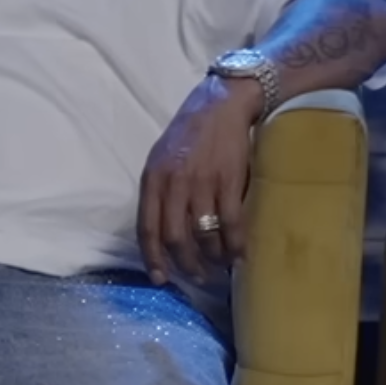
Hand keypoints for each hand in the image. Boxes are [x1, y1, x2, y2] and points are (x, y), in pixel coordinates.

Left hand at [137, 75, 262, 282]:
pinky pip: (230, 223)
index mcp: (152, 179)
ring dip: (212, 258)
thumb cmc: (189, 134)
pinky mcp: (230, 182)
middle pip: (175, 237)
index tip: (161, 278)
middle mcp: (174, 183)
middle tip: (196, 277)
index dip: (153, 257)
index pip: (147, 228)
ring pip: (203, 234)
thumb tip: (160, 230)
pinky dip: (235, 244)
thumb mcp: (161, 159)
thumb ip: (159, 191)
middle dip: (186, 264)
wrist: (222, 105)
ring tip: (218, 267)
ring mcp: (202, 183)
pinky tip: (239, 254)